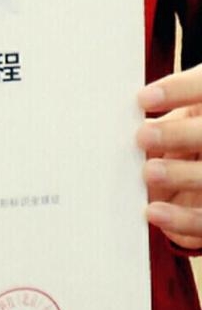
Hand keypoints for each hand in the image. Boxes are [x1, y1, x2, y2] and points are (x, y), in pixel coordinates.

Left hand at [137, 66, 201, 250]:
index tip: (142, 99)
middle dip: (177, 134)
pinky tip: (153, 213)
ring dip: (180, 175)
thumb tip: (116, 124)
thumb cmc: (183, 139)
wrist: (197, 171)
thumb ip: (161, 122)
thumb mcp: (179, 122)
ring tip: (149, 173)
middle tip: (142, 137)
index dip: (178, 90)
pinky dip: (181, 218)